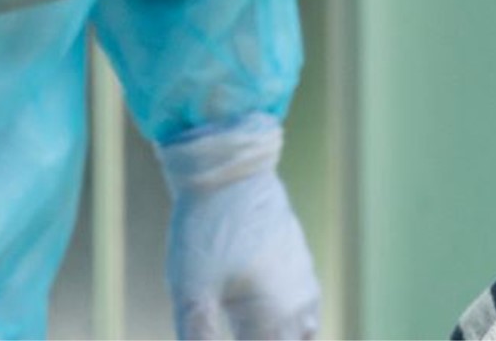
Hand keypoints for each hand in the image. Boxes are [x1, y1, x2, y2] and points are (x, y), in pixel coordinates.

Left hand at [157, 114, 318, 339]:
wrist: (230, 171)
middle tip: (229, 332)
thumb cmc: (207, 231)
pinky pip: (304, 309)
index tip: (220, 339)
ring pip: (304, 334)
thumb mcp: (192, 293)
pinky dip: (286, 325)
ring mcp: (303, 281)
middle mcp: (298, 304)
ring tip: (251, 327)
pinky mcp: (298, 263)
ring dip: (281, 337)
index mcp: (275, 317)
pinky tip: (264, 321)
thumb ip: (200, 338)